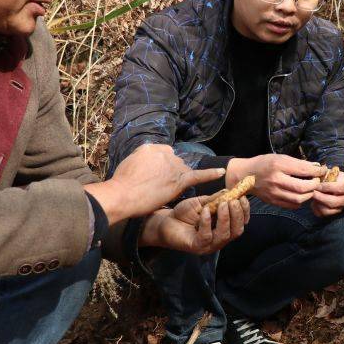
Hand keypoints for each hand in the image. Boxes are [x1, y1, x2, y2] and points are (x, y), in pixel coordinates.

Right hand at [91, 144, 223, 221]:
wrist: (123, 195)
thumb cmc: (121, 184)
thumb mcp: (128, 163)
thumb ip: (141, 160)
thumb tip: (147, 164)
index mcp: (151, 147)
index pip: (163, 155)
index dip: (160, 167)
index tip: (154, 176)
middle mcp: (164, 153)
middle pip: (174, 163)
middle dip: (168, 174)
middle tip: (155, 186)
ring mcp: (173, 165)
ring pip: (182, 171)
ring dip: (176, 180)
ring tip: (162, 190)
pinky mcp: (179, 180)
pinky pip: (198, 175)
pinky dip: (211, 174)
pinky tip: (221, 172)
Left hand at [143, 195, 249, 254]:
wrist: (165, 222)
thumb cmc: (183, 214)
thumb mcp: (201, 203)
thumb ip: (215, 200)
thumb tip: (229, 192)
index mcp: (223, 228)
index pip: (240, 223)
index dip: (244, 212)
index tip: (243, 198)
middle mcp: (219, 239)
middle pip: (236, 231)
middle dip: (237, 215)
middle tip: (233, 201)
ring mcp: (209, 245)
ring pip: (224, 235)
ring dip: (225, 218)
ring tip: (222, 204)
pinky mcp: (197, 247)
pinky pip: (206, 236)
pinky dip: (207, 223)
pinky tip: (205, 212)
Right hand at [229, 154, 324, 208]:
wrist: (245, 176)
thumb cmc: (264, 164)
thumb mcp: (280, 157)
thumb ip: (297, 163)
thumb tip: (316, 167)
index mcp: (278, 166)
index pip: (303, 170)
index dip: (317, 171)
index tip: (322, 170)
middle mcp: (276, 180)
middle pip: (302, 188)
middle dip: (315, 185)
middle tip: (317, 181)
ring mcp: (274, 193)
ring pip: (299, 199)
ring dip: (309, 194)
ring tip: (310, 188)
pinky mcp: (273, 201)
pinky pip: (292, 205)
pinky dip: (300, 201)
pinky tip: (300, 195)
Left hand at [310, 170, 343, 217]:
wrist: (338, 184)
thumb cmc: (334, 177)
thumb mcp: (332, 172)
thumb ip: (325, 175)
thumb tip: (315, 178)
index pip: (338, 188)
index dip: (326, 186)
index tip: (316, 183)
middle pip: (333, 202)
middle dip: (320, 197)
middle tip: (311, 191)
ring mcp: (340, 208)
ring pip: (327, 210)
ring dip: (317, 203)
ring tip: (312, 195)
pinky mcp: (332, 213)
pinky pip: (322, 213)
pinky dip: (315, 208)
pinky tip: (313, 201)